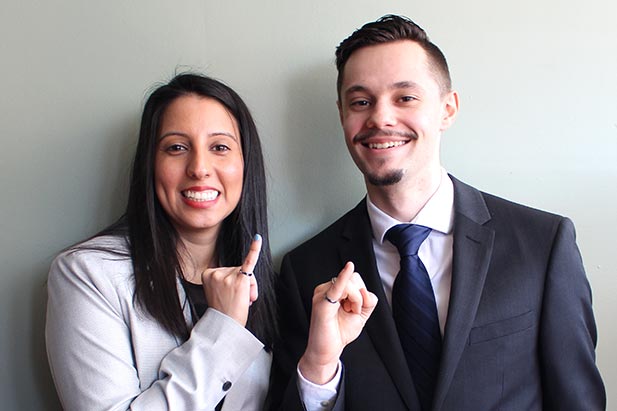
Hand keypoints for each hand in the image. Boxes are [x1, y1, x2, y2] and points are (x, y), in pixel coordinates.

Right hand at [201, 235, 260, 325]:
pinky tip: (257, 238)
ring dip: (249, 287)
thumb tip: (244, 273)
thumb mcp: (218, 291)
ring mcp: (227, 275)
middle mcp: (216, 273)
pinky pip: (249, 261)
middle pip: (237, 270)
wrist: (225, 326)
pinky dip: (254, 249)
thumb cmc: (224, 311)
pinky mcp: (240, 280)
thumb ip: (226, 279)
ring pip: (246, 273)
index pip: (227, 271)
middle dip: (243, 285)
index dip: (232, 283)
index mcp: (207, 274)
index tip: (227, 296)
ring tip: (242, 301)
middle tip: (239, 301)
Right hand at [298, 262, 377, 383]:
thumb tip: (365, 291)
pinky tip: (349, 267)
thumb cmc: (340, 332)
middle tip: (350, 312)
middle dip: (359, 297)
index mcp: (333, 289)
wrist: (327, 351)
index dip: (361, 294)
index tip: (354, 309)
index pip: (354, 279)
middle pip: (353, 279)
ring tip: (346, 313)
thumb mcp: (360, 314)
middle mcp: (326, 289)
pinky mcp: (322, 304)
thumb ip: (368, 301)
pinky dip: (343, 278)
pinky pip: (336, 287)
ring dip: (355, 301)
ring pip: (350, 285)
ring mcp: (322, 294)